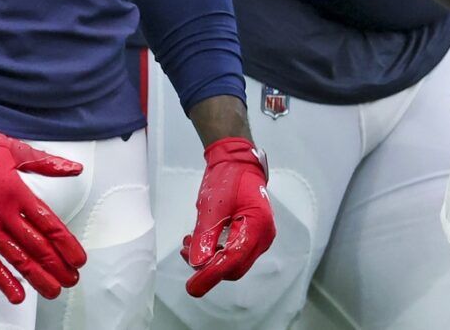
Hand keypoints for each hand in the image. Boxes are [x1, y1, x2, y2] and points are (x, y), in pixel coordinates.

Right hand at [0, 111, 87, 303]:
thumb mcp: (13, 149)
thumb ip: (46, 163)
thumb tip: (75, 169)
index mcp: (17, 191)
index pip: (48, 224)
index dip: (65, 244)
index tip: (78, 259)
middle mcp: (3, 213)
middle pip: (36, 245)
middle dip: (57, 265)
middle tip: (72, 279)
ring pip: (16, 258)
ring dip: (37, 276)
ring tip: (54, 290)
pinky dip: (2, 279)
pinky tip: (17, 294)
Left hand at [182, 137, 275, 296]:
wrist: (238, 162)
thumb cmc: (228, 178)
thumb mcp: (211, 205)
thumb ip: (204, 236)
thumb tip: (196, 263)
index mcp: (257, 226)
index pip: (233, 260)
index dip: (211, 275)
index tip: (192, 287)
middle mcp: (263, 237)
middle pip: (234, 267)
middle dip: (208, 266)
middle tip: (185, 253)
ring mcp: (259, 238)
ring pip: (233, 262)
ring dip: (210, 258)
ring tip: (188, 243)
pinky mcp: (252, 236)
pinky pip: (234, 252)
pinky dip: (216, 251)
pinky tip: (199, 241)